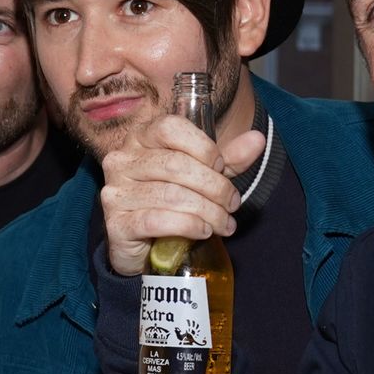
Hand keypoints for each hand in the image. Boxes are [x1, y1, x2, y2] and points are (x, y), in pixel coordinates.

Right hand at [99, 115, 265, 276]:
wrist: (143, 245)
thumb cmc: (171, 201)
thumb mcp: (203, 175)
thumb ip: (228, 158)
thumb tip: (258, 139)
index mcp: (140, 138)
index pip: (170, 128)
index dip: (204, 148)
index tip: (222, 168)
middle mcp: (121, 160)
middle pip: (175, 165)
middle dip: (214, 186)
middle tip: (232, 204)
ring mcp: (115, 192)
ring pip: (171, 195)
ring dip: (208, 211)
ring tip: (224, 223)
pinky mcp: (116, 224)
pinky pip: (157, 221)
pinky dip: (189, 226)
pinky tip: (204, 231)